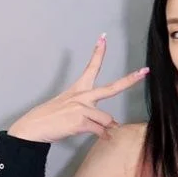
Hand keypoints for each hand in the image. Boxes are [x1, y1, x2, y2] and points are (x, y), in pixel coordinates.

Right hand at [9, 35, 147, 142]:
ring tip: (98, 131)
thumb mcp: (67, 107)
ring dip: (105, 127)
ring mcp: (82, 107)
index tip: (103, 38)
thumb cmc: (49, 118)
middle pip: (112, 88)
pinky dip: (103, 136)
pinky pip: (101, 130)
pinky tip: (103, 138)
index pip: (91, 67)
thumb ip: (90, 112)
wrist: (32, 128)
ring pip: (108, 119)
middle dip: (130, 80)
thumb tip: (111, 124)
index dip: (98, 52)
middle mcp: (82, 96)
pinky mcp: (81, 121)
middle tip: (145, 71)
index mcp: (78, 89)